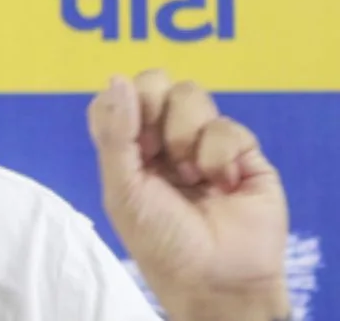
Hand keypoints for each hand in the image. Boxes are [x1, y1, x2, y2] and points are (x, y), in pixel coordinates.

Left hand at [87, 69, 290, 320]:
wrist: (216, 278)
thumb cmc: (160, 240)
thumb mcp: (122, 190)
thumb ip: (116, 133)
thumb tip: (117, 77)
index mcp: (128, 146)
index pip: (118, 96)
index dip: (121, 103)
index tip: (128, 137)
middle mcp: (163, 138)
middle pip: (155, 82)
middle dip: (152, 108)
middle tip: (154, 148)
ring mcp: (203, 141)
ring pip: (190, 93)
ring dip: (184, 135)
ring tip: (189, 175)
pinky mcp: (241, 151)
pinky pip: (226, 125)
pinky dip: (218, 156)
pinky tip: (220, 185)